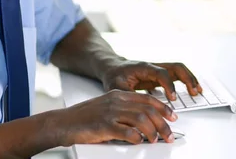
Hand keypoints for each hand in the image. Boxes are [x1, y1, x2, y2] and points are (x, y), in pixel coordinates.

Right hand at [56, 89, 177, 144]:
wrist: (63, 122)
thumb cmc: (84, 117)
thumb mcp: (107, 107)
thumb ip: (124, 110)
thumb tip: (145, 121)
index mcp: (119, 95)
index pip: (147, 99)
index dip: (163, 108)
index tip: (172, 117)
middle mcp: (116, 101)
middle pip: (148, 110)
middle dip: (162, 123)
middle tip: (169, 135)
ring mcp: (110, 112)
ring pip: (141, 119)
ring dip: (152, 131)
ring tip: (156, 140)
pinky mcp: (104, 126)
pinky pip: (126, 131)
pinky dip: (136, 137)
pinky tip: (139, 141)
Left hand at [102, 60, 202, 100]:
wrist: (113, 67)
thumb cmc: (114, 76)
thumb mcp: (115, 87)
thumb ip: (126, 97)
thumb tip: (136, 109)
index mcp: (144, 68)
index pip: (161, 73)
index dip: (168, 85)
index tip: (172, 99)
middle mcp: (154, 66)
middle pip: (176, 67)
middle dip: (187, 79)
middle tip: (194, 92)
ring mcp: (158, 69)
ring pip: (179, 69)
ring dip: (190, 79)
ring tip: (198, 92)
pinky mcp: (160, 75)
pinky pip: (177, 75)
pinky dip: (187, 81)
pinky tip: (193, 90)